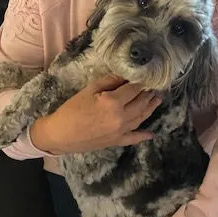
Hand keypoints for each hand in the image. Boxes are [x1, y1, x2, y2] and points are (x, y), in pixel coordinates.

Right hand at [30, 76, 160, 153]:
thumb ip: (109, 81)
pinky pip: (133, 138)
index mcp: (113, 102)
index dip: (142, 82)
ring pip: (140, 118)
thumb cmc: (71, 109)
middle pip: (140, 103)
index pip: (134, 89)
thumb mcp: (89, 90)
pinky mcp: (116, 141)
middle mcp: (120, 117)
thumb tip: (125, 75)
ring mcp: (120, 131)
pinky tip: (151, 134)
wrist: (60, 135)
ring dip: (150, 109)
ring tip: (157, 100)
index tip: (148, 76)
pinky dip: (143, 136)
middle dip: (148, 94)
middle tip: (155, 87)